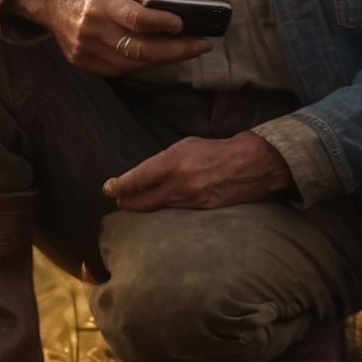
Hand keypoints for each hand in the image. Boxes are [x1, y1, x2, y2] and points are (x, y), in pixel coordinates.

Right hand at [7, 0, 211, 76]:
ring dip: (164, 60)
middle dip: (176, 50)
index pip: (135, 19)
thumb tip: (164, 7)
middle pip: (140, 49)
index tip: (183, 24)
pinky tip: (160, 56)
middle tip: (201, 45)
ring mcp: (87, 50)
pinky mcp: (84, 63)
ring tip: (187, 51)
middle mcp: (92, 29)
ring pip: (133, 64)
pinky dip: (143, 64)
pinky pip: (121, 69)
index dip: (161, 23)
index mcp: (100, 2)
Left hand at [104, 133, 292, 211]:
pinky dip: (164, 213)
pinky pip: (175, 215)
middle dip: (126, 202)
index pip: (137, 180)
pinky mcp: (202, 213)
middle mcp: (180, 184)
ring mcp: (191, 201)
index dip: (119, 186)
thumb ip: (163, 162)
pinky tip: (159, 211)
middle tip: (118, 199)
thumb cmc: (216, 151)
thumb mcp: (185, 146)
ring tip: (134, 204)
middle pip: (141, 202)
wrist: (253, 164)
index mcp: (173, 163)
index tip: (108, 189)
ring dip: (143, 208)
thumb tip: (143, 176)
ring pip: (157, 211)